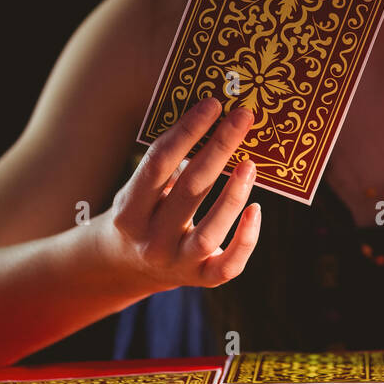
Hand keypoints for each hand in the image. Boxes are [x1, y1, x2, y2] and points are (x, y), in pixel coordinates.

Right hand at [100, 97, 261, 293]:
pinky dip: (245, 239)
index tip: (212, 104)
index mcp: (128, 212)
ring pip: (208, 233)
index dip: (186, 132)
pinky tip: (257, 210)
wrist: (126, 269)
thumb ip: (168, 165)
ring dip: (232, 195)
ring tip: (251, 163)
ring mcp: (176, 264)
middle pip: (188, 191)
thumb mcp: (139, 190)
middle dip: (218, 149)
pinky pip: (228, 265)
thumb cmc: (142, 213)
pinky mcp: (201, 279)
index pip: (157, 164)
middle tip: (243, 117)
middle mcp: (150, 241)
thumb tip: (214, 124)